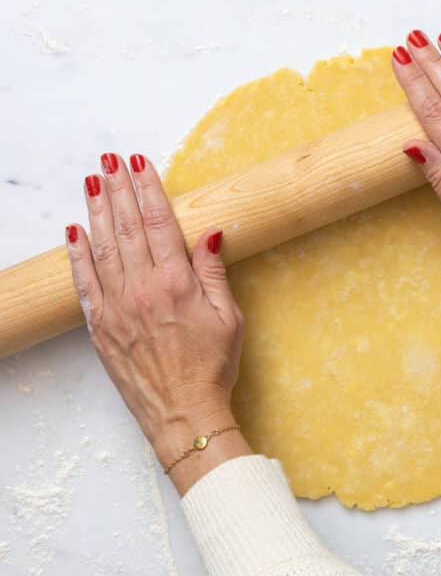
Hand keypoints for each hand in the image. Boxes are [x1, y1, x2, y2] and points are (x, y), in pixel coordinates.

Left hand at [65, 153, 250, 493]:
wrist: (184, 415)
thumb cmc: (212, 369)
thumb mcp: (229, 318)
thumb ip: (214, 274)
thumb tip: (209, 235)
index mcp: (176, 285)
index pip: (159, 223)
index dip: (148, 189)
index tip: (139, 162)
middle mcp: (142, 290)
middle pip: (127, 228)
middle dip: (119, 189)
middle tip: (110, 160)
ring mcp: (117, 308)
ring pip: (103, 248)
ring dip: (98, 211)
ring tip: (93, 181)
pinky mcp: (101, 327)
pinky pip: (85, 283)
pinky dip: (78, 254)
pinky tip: (75, 230)